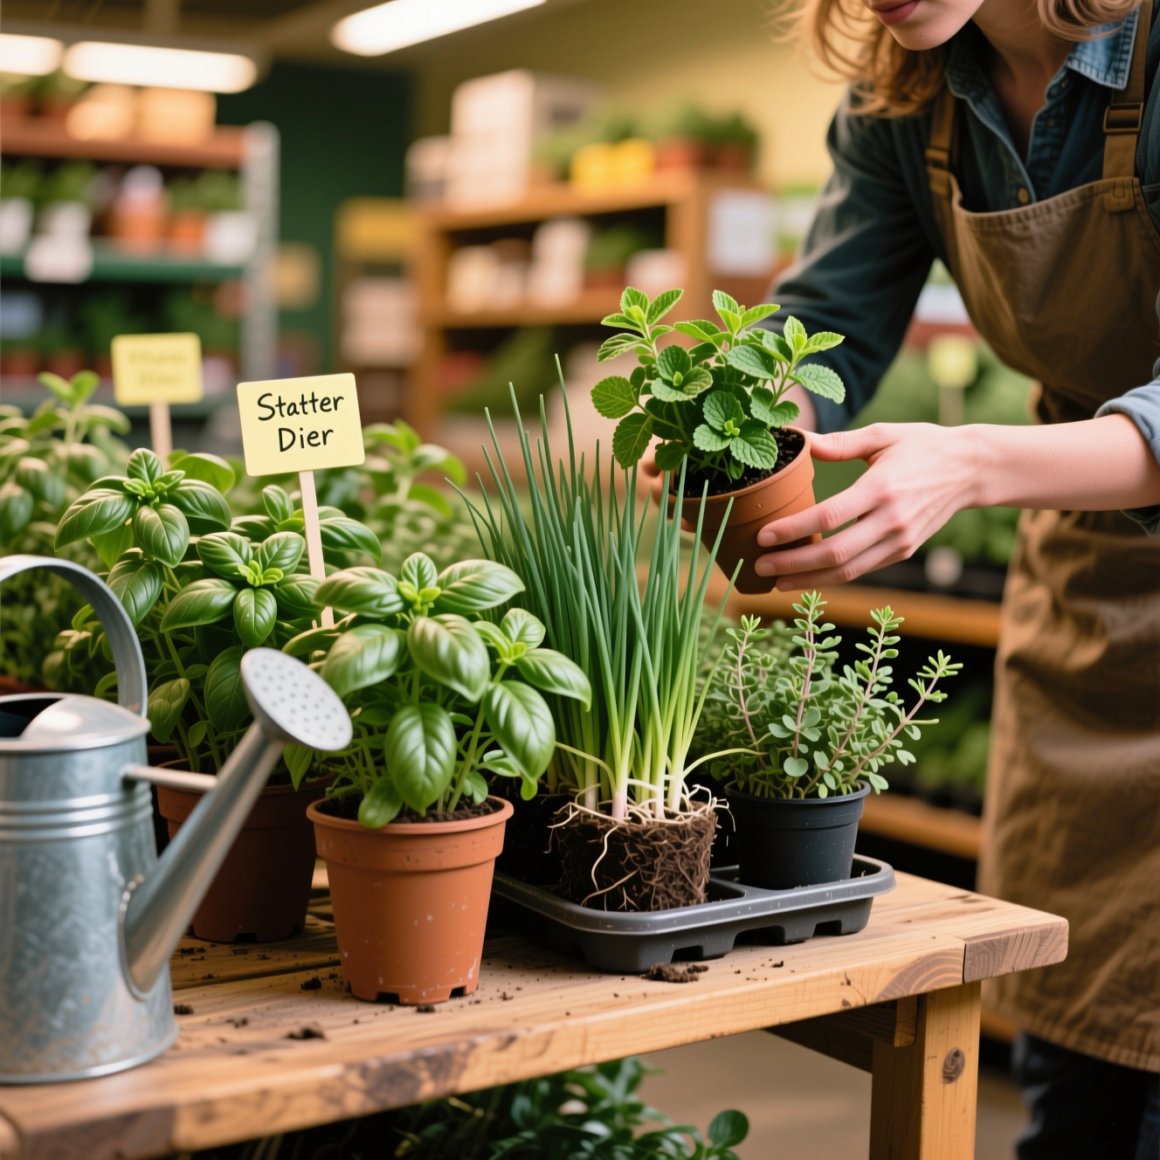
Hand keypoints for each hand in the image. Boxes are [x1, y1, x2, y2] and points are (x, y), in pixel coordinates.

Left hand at [753, 423, 979, 588]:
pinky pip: (861, 570)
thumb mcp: (883, 435)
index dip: (793, 530)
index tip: (763, 535)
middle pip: (834, 553)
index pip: (829, 517)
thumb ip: (839, 443)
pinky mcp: (903, 551)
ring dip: (808, 579)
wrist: (971, 470)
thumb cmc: (922, 446)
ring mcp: (899, 541)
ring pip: (847, 570)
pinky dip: (831, 577)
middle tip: (759, 565)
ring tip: (775, 580)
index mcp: (882, 488)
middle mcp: (891, 521)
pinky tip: (805, 576)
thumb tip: (799, 440)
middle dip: (792, 563)